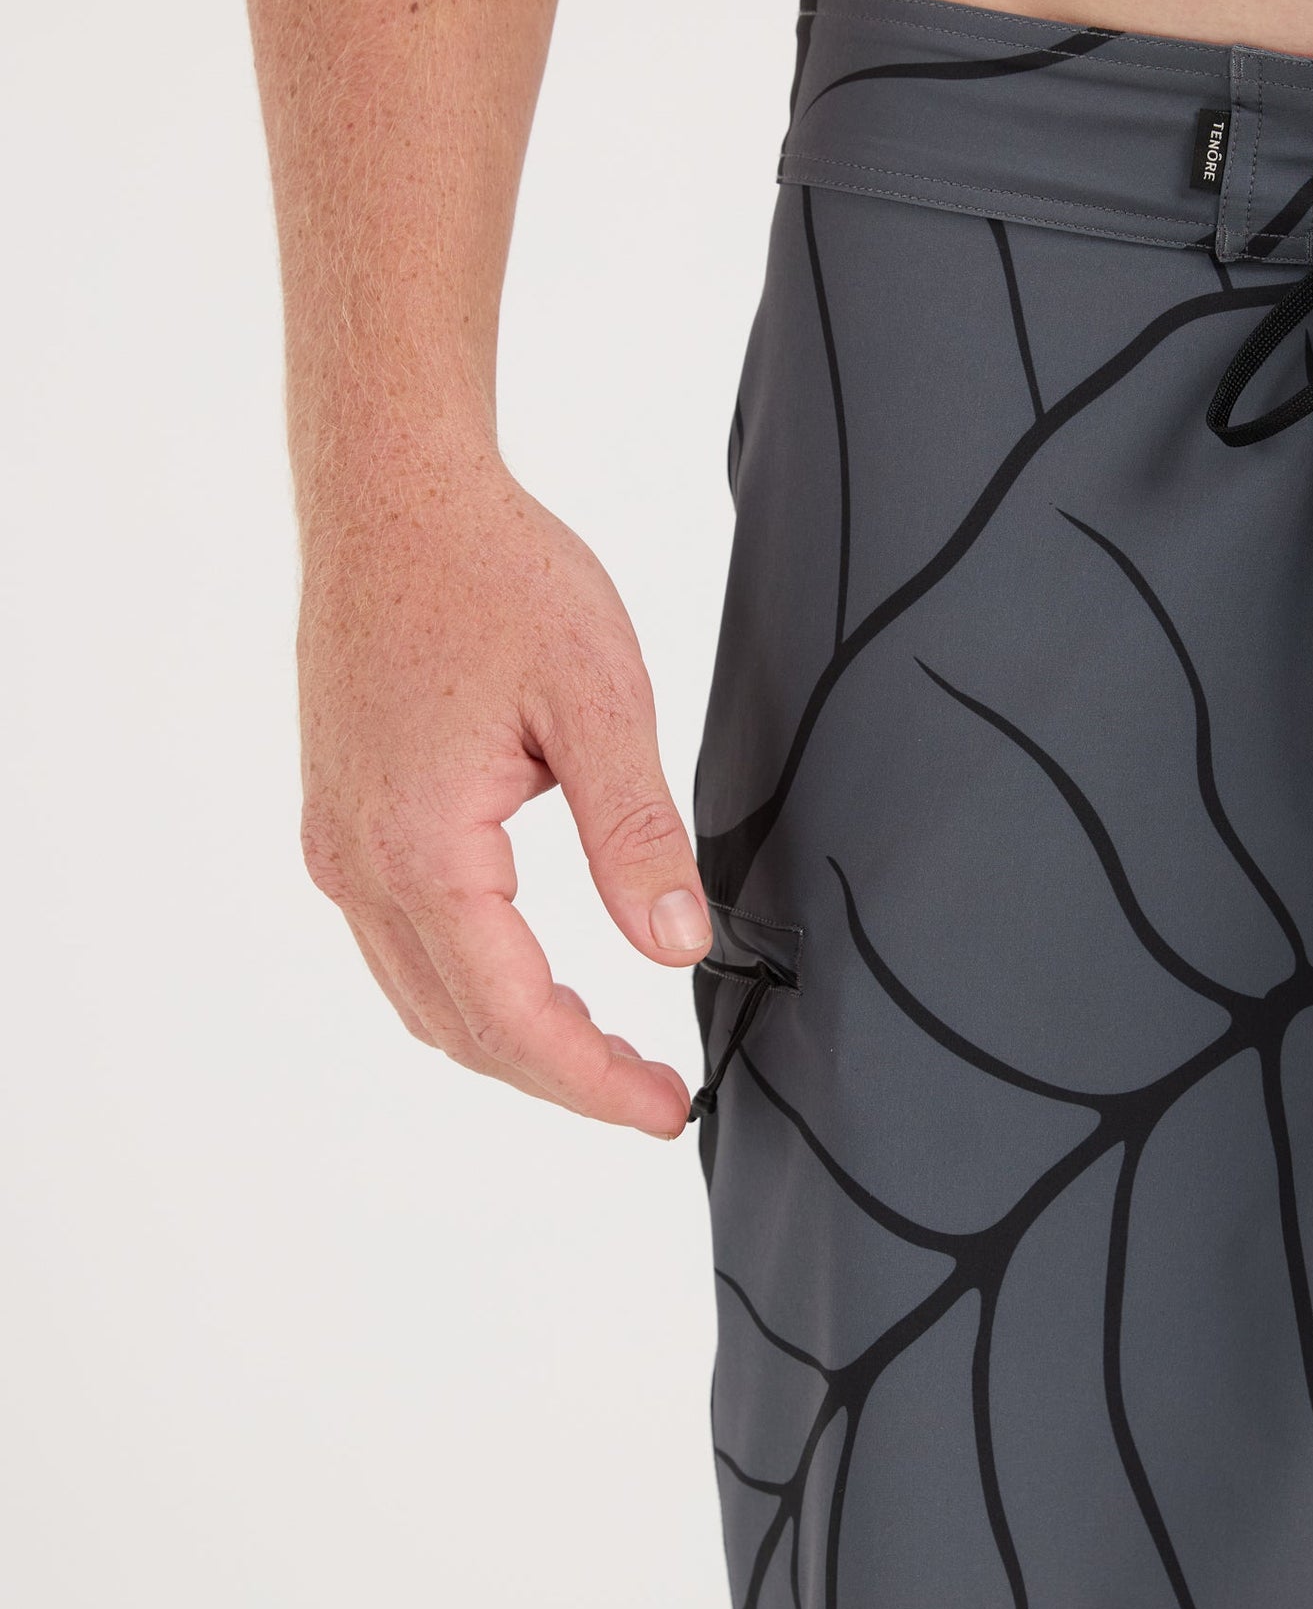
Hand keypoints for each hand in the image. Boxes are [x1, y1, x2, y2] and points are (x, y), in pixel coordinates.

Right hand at [297, 445, 706, 1136]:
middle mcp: (359, 864)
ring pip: (424, 998)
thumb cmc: (495, 576)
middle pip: (461, 1029)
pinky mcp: (341, 820)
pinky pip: (403, 946)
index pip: (512, 1020)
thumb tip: (677, 948)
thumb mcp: (600, 699)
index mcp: (423, 848)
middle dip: (560, 1077)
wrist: (393, 496)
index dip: (592, 1081)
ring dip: (513, 1040)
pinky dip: (472, 989)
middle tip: (654, 1096)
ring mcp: (339, 845)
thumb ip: (637, 836)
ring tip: (609, 1054)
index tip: (666, 1111)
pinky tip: (538, 980)